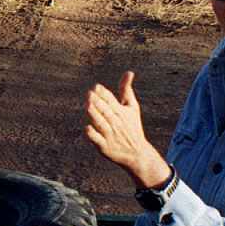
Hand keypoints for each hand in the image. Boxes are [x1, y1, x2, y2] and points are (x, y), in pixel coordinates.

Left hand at [85, 71, 171, 190]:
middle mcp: (116, 123)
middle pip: (105, 111)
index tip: (96, 87)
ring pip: (101, 123)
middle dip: (97, 102)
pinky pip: (98, 140)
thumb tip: (129, 72)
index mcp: (122, 112)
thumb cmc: (132, 127)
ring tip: (88, 105)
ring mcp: (110, 135)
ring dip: (95, 114)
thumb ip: (126, 90)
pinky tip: (87, 128)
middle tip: (89, 93)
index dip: (104, 94)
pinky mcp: (104, 147)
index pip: (111, 101)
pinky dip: (93, 135)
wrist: (137, 153)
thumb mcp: (132, 108)